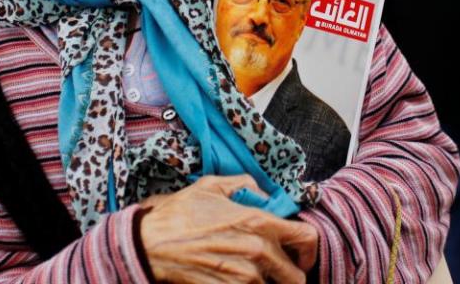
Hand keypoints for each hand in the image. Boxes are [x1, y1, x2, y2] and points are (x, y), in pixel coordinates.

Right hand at [138, 175, 318, 283]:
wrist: (150, 245)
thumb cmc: (179, 214)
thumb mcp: (212, 186)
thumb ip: (245, 185)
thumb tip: (263, 193)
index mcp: (258, 222)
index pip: (307, 238)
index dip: (310, 250)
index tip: (301, 255)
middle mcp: (257, 251)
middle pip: (296, 277)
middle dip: (291, 275)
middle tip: (279, 272)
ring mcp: (244, 276)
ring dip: (266, 283)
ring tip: (248, 272)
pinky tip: (232, 278)